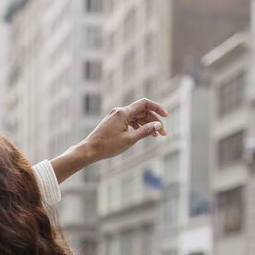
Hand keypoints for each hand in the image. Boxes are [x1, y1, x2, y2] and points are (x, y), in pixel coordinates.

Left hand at [51, 98, 168, 182]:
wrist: (89, 150)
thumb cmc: (107, 146)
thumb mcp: (129, 140)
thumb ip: (145, 131)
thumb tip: (158, 125)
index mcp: (123, 113)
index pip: (144, 103)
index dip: (157, 108)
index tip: (166, 116)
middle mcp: (119, 111)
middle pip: (141, 111)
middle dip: (153, 120)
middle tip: (162, 133)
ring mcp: (115, 116)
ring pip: (136, 116)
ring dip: (146, 124)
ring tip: (155, 135)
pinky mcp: (112, 122)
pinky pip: (129, 120)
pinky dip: (137, 126)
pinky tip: (142, 134)